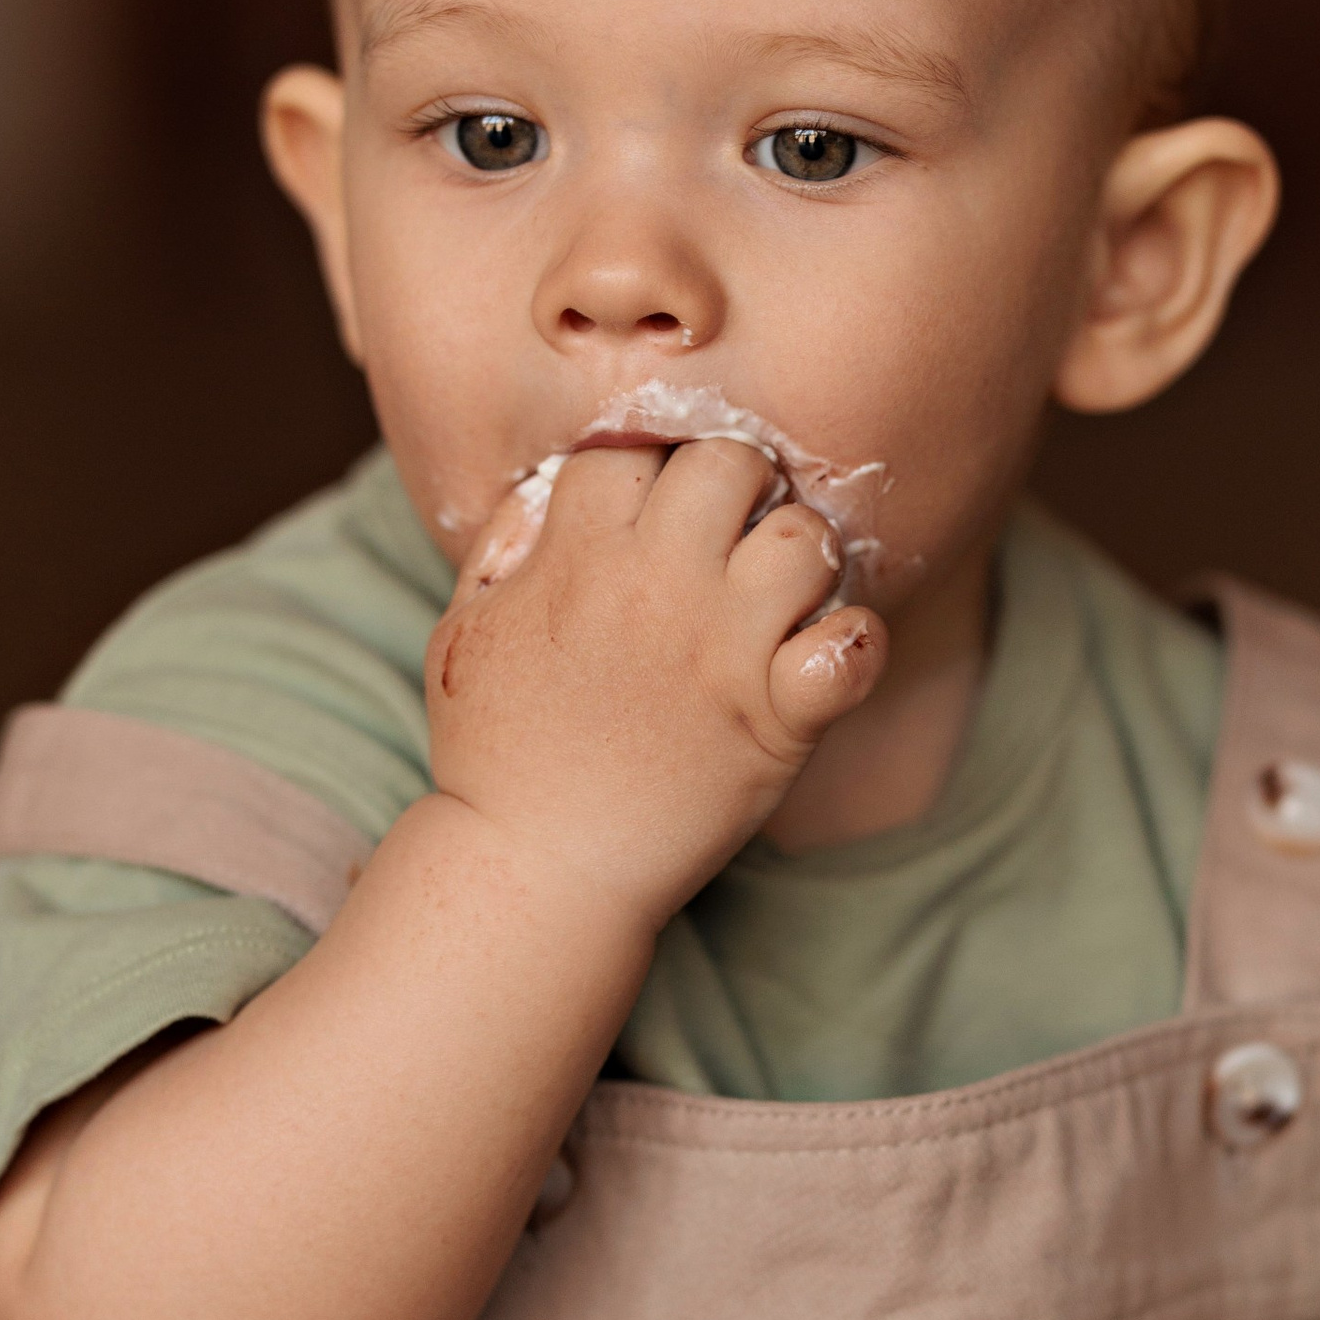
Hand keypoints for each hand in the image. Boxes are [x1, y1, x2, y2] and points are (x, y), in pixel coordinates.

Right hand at [424, 436, 885, 923]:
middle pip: (728, 462)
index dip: (648, 469)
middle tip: (730, 539)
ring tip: (780, 595)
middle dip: (736, 486)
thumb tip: (546, 491)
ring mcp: (722, 650)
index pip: (631, 448)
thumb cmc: (495, 752)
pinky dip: (855, 646)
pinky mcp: (776, 718)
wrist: (538, 871)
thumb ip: (503, 547)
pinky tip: (825, 659)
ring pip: (806, 538)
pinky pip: (853, 648)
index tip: (654, 513)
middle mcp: (655, 586)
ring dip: (805, 555)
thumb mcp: (465, 631)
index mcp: (576, 557)